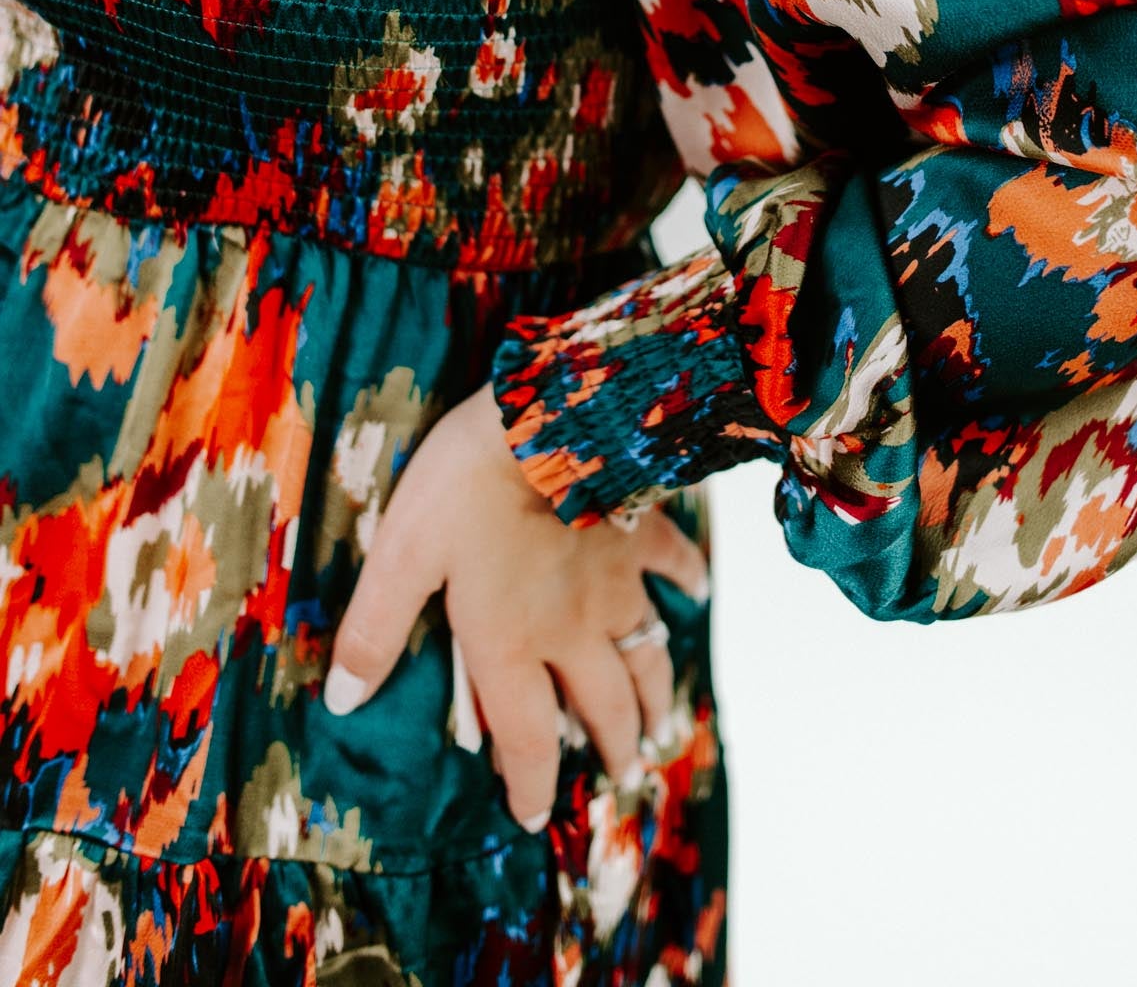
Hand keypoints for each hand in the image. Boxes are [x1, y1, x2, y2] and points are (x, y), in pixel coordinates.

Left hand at [320, 378, 710, 831]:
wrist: (550, 416)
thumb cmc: (463, 486)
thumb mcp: (402, 556)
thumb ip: (375, 629)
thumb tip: (343, 701)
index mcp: (511, 645)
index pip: (527, 739)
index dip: (530, 784)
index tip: (535, 816)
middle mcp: (573, 630)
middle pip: (602, 708)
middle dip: (612, 749)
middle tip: (621, 776)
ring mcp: (616, 583)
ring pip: (646, 656)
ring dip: (655, 698)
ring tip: (661, 728)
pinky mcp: (641, 531)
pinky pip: (674, 565)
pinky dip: (688, 583)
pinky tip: (696, 594)